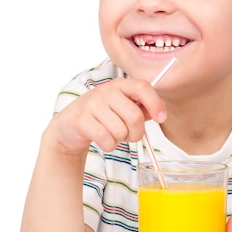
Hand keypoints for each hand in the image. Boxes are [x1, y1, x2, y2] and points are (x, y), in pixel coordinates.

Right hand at [46, 78, 166, 154]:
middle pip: (135, 116)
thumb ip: (142, 108)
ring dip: (120, 140)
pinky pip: (107, 140)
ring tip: (111, 135)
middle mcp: (106, 91)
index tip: (161, 118)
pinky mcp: (82, 120)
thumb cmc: (102, 116)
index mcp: (120, 85)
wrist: (69, 126)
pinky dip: (109, 145)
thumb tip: (158, 113)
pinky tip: (102, 140)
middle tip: (130, 135)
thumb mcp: (122, 108)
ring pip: (121, 131)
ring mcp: (92, 104)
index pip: (142, 87)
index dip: (156, 103)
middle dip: (136, 133)